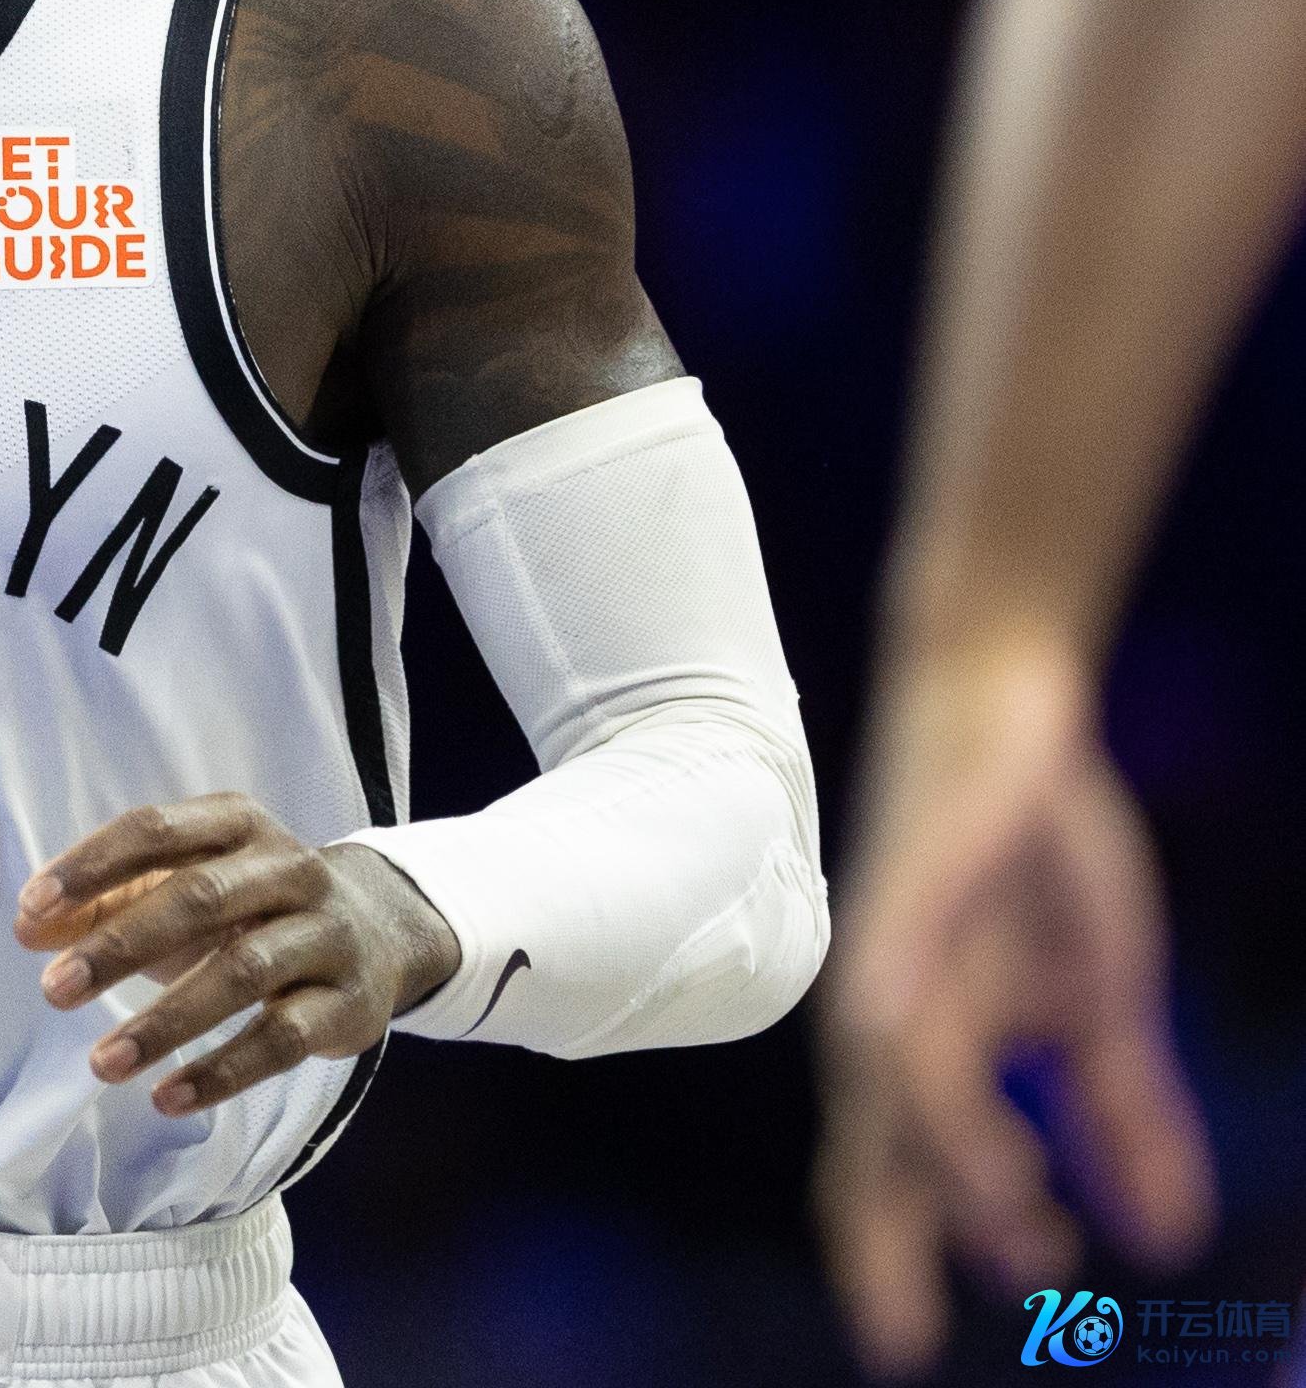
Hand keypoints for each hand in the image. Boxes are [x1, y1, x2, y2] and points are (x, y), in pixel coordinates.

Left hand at [15, 792, 457, 1116]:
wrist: (379, 929)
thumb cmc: (248, 907)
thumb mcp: (180, 887)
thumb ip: (102, 902)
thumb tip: (27, 928)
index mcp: (236, 823)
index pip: (155, 830)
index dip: (92, 866)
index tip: (33, 907)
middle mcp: (288, 868)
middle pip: (199, 897)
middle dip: (120, 944)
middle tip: (54, 988)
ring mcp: (325, 935)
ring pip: (241, 973)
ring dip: (165, 1021)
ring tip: (101, 1063)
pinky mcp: (348, 1004)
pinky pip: (282, 1040)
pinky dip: (222, 1071)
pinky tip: (167, 1097)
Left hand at [816, 634, 1212, 1376]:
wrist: (1005, 714)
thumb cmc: (1033, 864)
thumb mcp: (1098, 1002)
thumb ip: (1123, 1116)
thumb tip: (1164, 1237)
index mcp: (927, 1041)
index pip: (891, 1166)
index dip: (890, 1253)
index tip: (896, 1351)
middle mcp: (893, 1003)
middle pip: (872, 1136)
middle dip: (886, 1233)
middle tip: (898, 1332)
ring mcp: (900, 940)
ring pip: (900, 1064)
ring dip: (950, 1141)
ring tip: (1006, 1215)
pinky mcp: (922, 876)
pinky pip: (902, 945)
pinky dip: (896, 996)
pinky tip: (891, 1035)